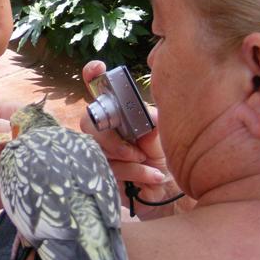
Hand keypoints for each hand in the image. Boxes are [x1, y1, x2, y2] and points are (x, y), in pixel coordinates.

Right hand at [80, 61, 181, 218]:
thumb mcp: (162, 133)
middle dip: (110, 138)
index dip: (93, 75)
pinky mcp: (100, 173)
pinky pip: (109, 169)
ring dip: (128, 159)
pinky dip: (134, 173)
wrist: (171, 192)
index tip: (98, 67)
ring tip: (149, 163)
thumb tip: (138, 111)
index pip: (98, 89)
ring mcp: (100, 151)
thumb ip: (147, 118)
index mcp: (119, 112)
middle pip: (88, 122)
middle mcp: (105, 129)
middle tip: (135, 150)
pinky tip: (152, 177)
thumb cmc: (166, 157)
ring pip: (98, 149)